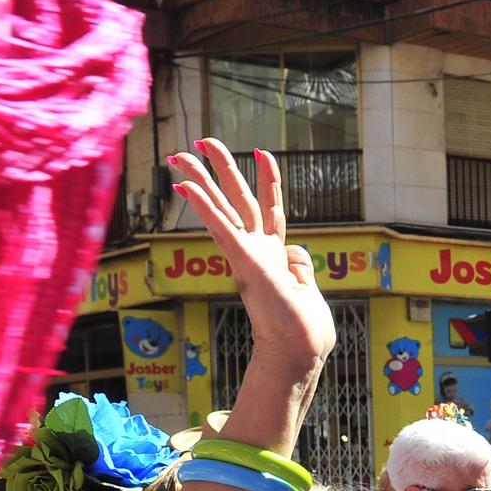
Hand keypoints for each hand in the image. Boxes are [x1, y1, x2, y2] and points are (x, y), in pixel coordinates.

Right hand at [169, 141, 335, 364]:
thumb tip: (297, 249)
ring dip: (204, 178)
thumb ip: (300, 265)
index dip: (269, 179)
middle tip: (203, 141)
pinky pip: (220, 229)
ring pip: (224, 207)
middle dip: (222, 168)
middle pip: (238, 199)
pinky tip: (184, 187)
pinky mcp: (243, 263)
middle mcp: (257, 251)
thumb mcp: (308, 288)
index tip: (262, 152)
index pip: (271, 208)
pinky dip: (203, 208)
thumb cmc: (305, 329)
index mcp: (274, 255)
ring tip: (183, 152)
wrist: (299, 350)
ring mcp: (248, 256)